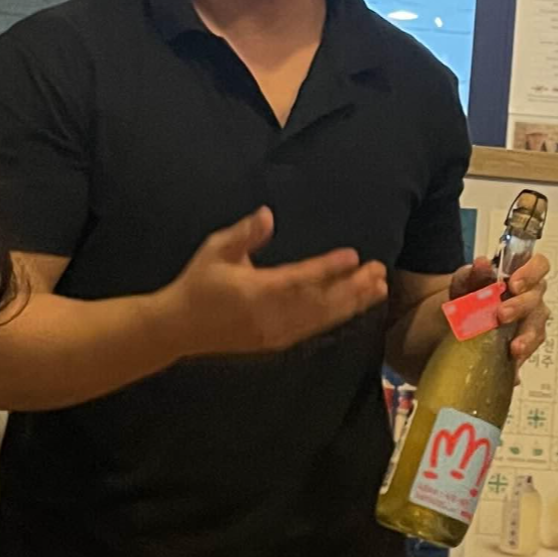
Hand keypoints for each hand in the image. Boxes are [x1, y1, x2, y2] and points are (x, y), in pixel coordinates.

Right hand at [161, 207, 387, 358]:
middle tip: (380, 272)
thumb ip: (244, 234)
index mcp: (256, 291)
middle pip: (320, 301)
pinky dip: (336, 318)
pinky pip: (313, 330)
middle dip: (353, 287)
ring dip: (352, 303)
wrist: (177, 329)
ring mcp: (274, 332)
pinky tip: (354, 307)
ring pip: (321, 318)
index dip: (329, 268)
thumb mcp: (215, 250)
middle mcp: (270, 315)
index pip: (300, 278)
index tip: (354, 256)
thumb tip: (268, 214)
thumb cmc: (198, 283)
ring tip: (379, 289)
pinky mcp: (276, 343)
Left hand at [449, 253, 549, 366]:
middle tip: (502, 315)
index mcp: (521, 275)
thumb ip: (473, 273)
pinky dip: (519, 359)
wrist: (457, 323)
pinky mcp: (525, 344)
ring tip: (514, 348)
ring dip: (526, 338)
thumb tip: (482, 264)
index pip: (539, 265)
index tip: (514, 283)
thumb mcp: (465, 283)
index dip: (531, 272)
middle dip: (520, 307)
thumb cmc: (469, 296)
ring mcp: (531, 322)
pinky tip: (512, 365)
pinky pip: (528, 351)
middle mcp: (531, 297)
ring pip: (538, 328)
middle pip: (537, 298)